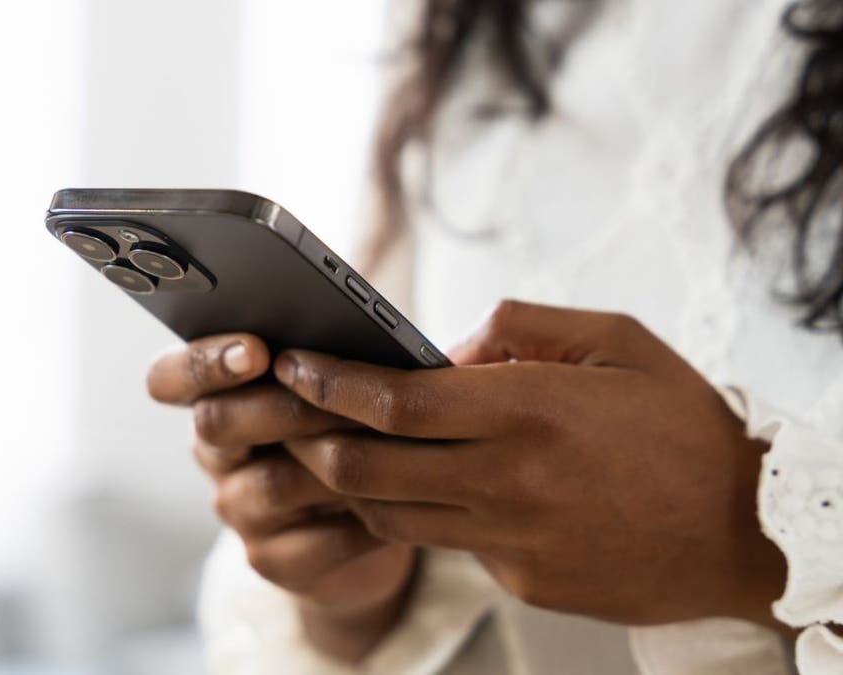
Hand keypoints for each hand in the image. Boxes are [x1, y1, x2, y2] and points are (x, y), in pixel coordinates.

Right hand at [146, 334, 416, 661]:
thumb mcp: (336, 384)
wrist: (371, 521)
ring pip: (270, 483)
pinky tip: (396, 500)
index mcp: (216, 396)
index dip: (201, 363)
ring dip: (332, 462)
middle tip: (336, 397)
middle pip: (215, 424)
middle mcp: (215, 454)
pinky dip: (359, 520)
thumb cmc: (354, 427)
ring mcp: (238, 509)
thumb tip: (355, 331)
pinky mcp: (271, 561)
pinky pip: (311, 542)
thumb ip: (326, 358)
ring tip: (387, 443)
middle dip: (281, 405)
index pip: (168, 377)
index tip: (255, 351)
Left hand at [276, 301, 787, 627]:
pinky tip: (439, 489)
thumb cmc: (684, 429)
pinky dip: (426, 514)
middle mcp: (509, 479)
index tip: (292, 365)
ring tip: (346, 450)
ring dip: (355, 484)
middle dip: (312, 441)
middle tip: (294, 417)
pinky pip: (449, 543)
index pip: (394, 400)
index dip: (329, 382)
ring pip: (392, 515)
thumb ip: (522, 328)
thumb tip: (447, 347)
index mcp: (529, 410)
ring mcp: (512, 539)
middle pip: (367, 468)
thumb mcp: (617, 343)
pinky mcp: (522, 580)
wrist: (749, 533)